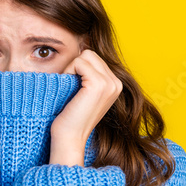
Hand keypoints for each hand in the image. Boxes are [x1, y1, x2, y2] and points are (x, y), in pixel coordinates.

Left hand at [49, 49, 122, 165]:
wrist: (69, 137)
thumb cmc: (71, 116)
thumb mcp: (84, 92)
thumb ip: (89, 74)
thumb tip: (81, 48)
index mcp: (115, 84)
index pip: (94, 57)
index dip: (79, 69)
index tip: (75, 89)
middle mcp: (116, 82)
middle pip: (90, 54)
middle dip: (76, 66)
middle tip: (71, 88)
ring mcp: (109, 83)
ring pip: (85, 55)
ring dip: (71, 69)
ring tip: (71, 89)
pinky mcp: (98, 84)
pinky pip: (78, 62)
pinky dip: (68, 72)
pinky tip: (69, 89)